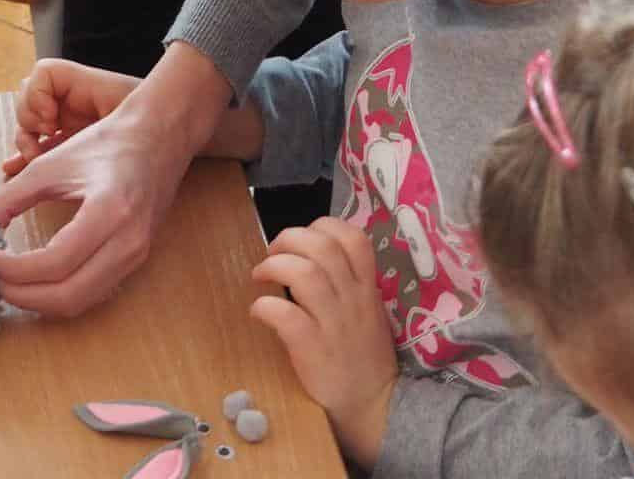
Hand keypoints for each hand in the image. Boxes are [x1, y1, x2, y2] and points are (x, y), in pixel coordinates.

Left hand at [0, 43, 233, 317]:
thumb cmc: (107, 143)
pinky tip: (37, 278)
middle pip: (67, 296)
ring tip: (10, 280)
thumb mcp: (53, 162)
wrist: (158, 135)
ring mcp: (135, 255)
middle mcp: (127, 242)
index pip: (54, 263)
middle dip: (21, 294)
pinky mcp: (135, 260)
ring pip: (79, 302)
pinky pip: (92, 293)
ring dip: (39, 300)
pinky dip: (59, 294)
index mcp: (109, 211)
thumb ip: (13, 195)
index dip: (12, 268)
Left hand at [251, 217, 397, 469]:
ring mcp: (334, 324)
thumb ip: (350, 284)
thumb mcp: (368, 312)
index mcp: (367, 288)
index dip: (324, 225)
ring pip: (305, 274)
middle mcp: (352, 300)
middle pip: (322, 247)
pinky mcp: (313, 351)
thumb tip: (314, 256)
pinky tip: (259, 311)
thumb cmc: (365, 358)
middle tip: (273, 252)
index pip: (354, 238)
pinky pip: (287, 316)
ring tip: (260, 276)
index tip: (305, 236)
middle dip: (290, 238)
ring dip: (274, 266)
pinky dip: (266, 307)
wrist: (374, 408)